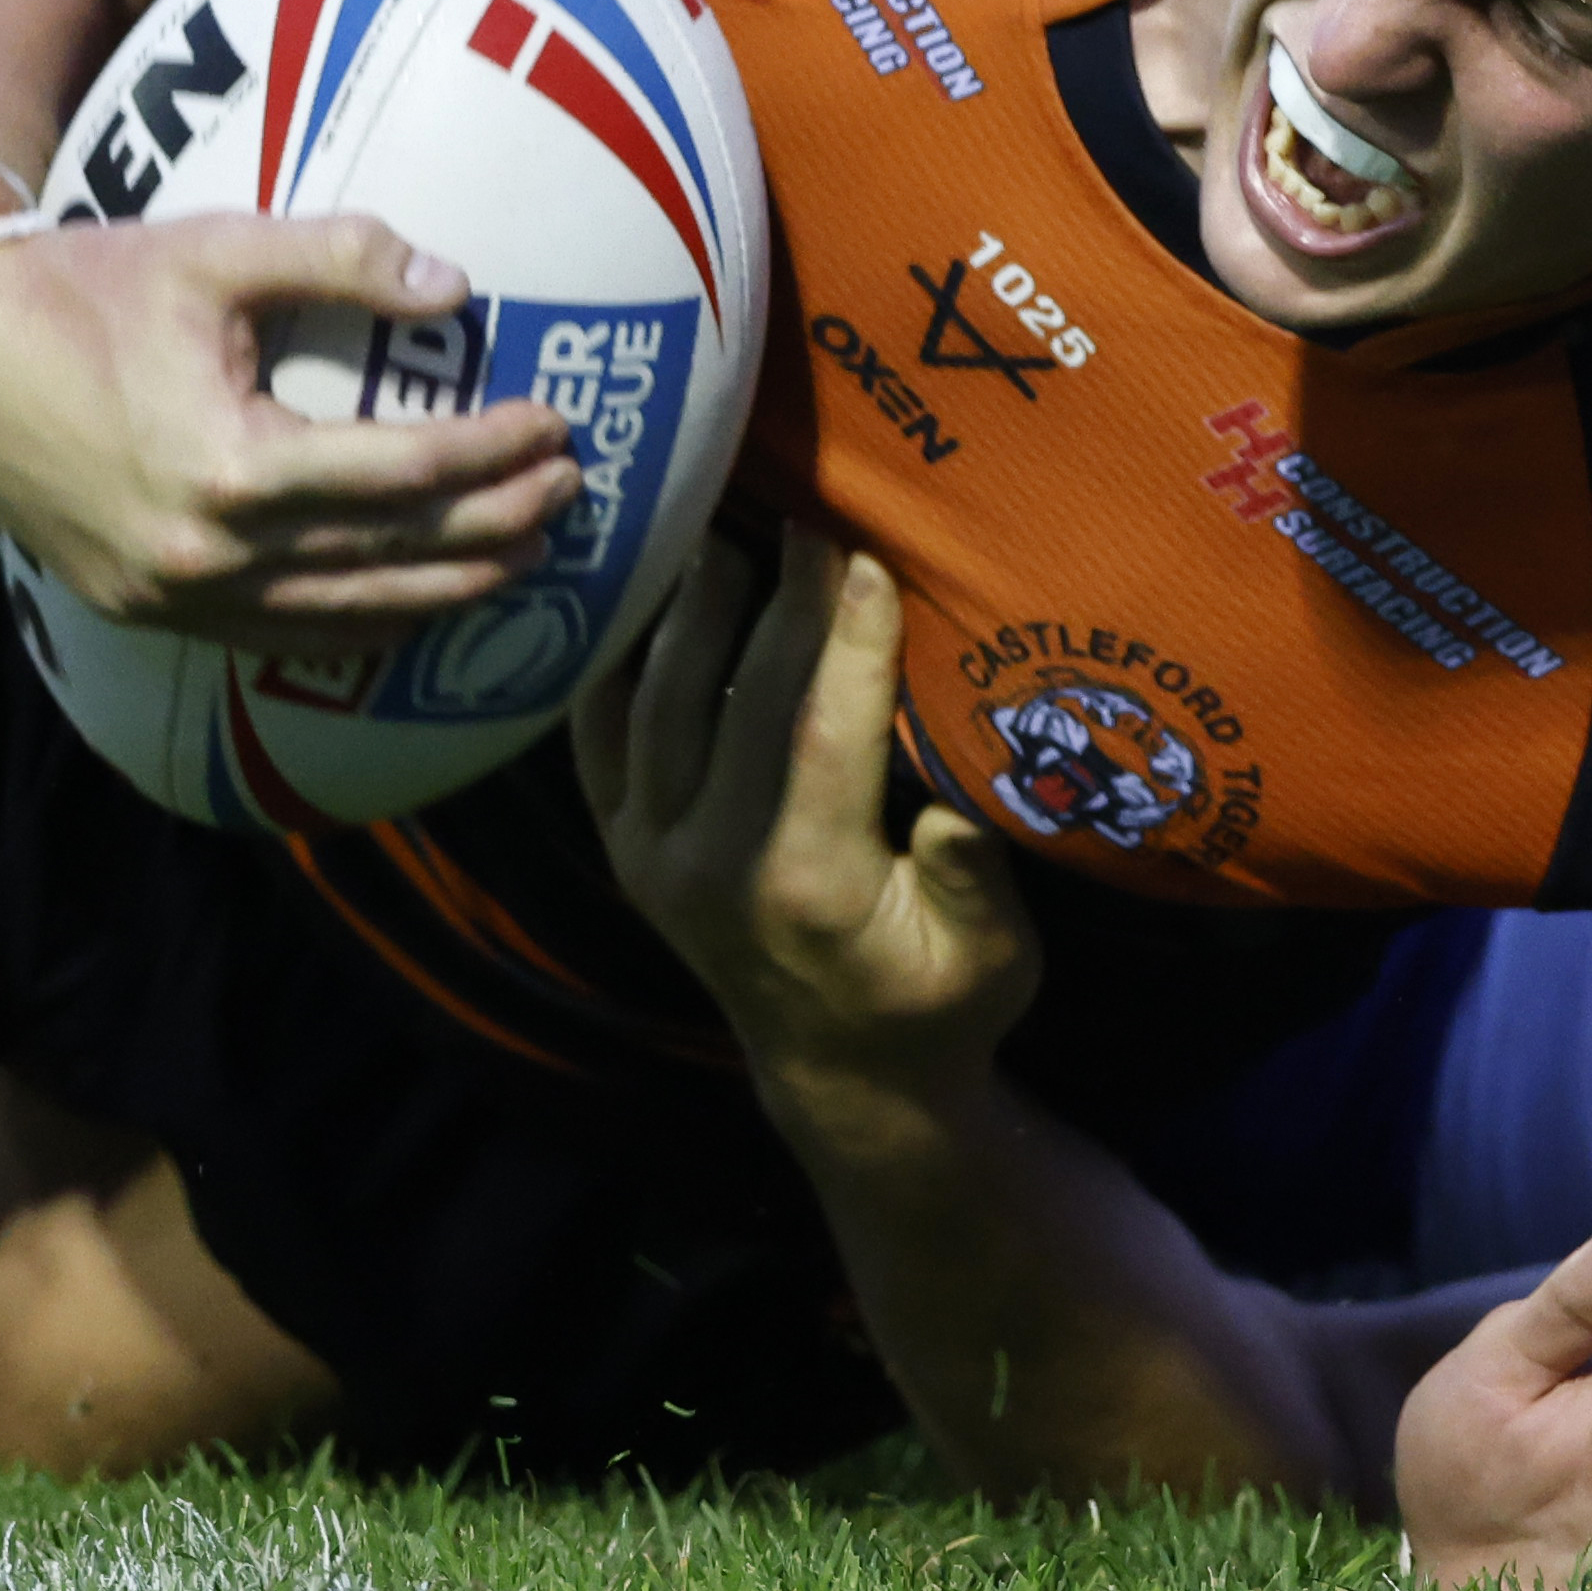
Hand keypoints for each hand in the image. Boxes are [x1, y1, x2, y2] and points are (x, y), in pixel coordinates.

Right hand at [0, 209, 579, 651]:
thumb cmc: (87, 286)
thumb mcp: (215, 250)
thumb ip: (339, 259)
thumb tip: (454, 287)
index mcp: (229, 464)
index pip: (404, 473)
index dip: (494, 451)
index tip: (557, 420)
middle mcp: (207, 554)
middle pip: (391, 556)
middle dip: (495, 528)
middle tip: (570, 494)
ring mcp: (175, 599)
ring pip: (345, 617)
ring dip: (445, 592)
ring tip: (522, 560)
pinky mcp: (150, 613)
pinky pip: (282, 635)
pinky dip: (362, 625)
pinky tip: (415, 605)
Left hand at [575, 529, 1033, 1101]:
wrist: (844, 1077)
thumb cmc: (937, 1003)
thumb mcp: (993, 960)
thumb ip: (976, 880)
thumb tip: (959, 801)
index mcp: (811, 884)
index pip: (823, 732)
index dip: (847, 639)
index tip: (866, 555)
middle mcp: (713, 865)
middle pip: (735, 700)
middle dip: (774, 601)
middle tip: (801, 513)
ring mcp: (652, 855)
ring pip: (655, 706)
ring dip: (686, 614)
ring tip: (719, 532)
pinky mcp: (623, 847)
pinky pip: (597, 737)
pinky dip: (611, 662)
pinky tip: (642, 594)